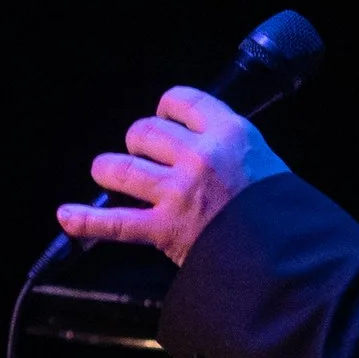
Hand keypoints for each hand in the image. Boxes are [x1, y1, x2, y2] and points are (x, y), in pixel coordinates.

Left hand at [54, 87, 290, 264]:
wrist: (292, 258)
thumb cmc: (285, 215)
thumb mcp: (266, 163)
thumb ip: (231, 150)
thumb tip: (202, 146)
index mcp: (230, 133)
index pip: (182, 100)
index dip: (167, 107)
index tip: (166, 117)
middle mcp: (199, 156)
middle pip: (145, 131)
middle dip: (138, 140)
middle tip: (145, 155)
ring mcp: (179, 193)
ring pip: (121, 167)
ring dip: (109, 169)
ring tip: (108, 173)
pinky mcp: (165, 229)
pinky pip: (116, 223)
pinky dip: (87, 221)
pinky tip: (67, 217)